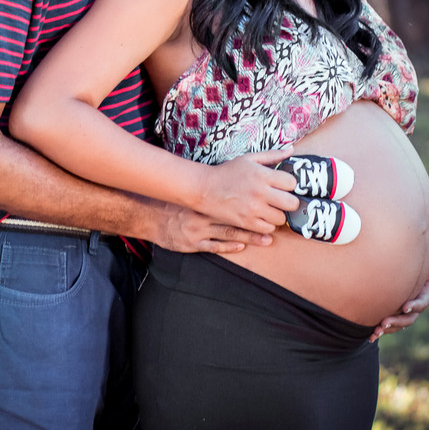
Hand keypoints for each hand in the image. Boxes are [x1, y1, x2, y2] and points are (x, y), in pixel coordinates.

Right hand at [150, 199, 274, 253]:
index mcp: (206, 200)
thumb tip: (233, 182)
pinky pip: (214, 245)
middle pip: (236, 218)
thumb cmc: (176, 203)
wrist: (150, 216)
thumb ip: (213, 189)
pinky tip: (241, 247)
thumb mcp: (193, 192)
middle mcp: (204, 213)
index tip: (272, 202)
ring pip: (229, 233)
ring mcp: (199, 229)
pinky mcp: (193, 243)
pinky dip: (228, 246)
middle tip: (277, 225)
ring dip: (249, 237)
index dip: (254, 201)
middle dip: (257, 222)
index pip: (235, 200)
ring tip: (267, 240)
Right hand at [195, 150, 301, 232]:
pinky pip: (268, 229)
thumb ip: (272, 155)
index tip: (282, 185)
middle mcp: (259, 192)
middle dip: (288, 201)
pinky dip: (267, 224)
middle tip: (280, 200)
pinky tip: (260, 217)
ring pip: (281, 219)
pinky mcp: (246, 222)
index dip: (289, 184)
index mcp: (262, 175)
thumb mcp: (248, 159)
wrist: (204, 188)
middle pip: (292, 203)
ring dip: (277, 214)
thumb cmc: (227, 172)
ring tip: (269, 209)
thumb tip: (291, 150)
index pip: (292, 183)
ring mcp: (253, 209)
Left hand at [369, 254, 428, 341]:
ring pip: (398, 324)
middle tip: (384, 322)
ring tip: (376, 331)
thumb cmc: (417, 262)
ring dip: (388, 329)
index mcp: (424, 294)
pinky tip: (371, 336)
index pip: (422, 302)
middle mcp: (415, 306)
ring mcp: (404, 311)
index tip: (405, 307)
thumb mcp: (428, 262)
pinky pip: (388, 325)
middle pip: (409, 318)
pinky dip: (380, 331)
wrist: (401, 267)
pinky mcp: (392, 313)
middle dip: (397, 321)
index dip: (415, 305)